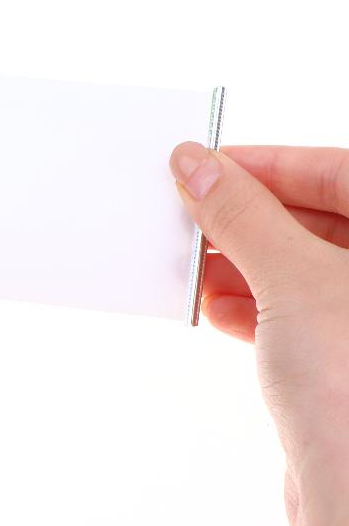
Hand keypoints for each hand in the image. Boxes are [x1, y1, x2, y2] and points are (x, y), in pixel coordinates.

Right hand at [170, 143, 348, 525]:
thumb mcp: (292, 278)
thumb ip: (242, 215)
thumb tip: (199, 167)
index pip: (338, 172)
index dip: (270, 163)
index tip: (211, 162)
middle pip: (313, 220)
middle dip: (246, 218)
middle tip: (192, 209)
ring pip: (294, 268)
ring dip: (238, 262)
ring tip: (193, 259)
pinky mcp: (338, 363)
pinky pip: (287, 312)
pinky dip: (246, 304)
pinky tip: (214, 306)